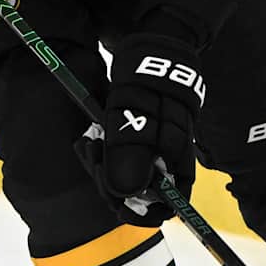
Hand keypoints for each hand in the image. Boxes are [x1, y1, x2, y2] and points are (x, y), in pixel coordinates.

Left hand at [77, 33, 204, 224]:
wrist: (147, 52)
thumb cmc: (146, 83)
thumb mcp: (133, 116)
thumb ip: (130, 156)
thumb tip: (125, 194)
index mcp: (177, 164)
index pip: (169, 207)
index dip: (142, 213)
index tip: (118, 205)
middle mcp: (166, 164)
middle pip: (138, 196)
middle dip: (110, 185)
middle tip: (92, 156)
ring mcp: (150, 154)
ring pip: (123, 180)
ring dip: (101, 168)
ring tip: (88, 143)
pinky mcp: (134, 143)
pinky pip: (116, 162)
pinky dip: (101, 156)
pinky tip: (89, 141)